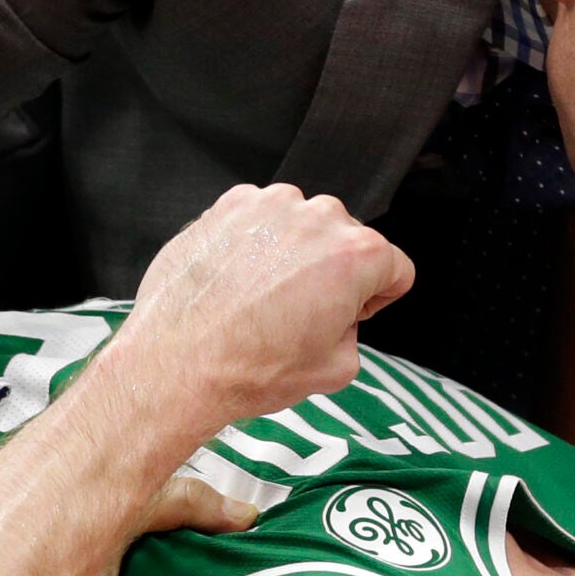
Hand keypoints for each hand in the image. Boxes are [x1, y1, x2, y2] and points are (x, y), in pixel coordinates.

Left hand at [117, 185, 414, 430]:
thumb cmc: (251, 368)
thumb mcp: (336, 370)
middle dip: (332, 272)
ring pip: (301, 226)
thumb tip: (340, 318)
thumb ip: (355, 332)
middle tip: (299, 313)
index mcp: (356, 255)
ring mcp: (270, 205)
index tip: (349, 314)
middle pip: (346, 241)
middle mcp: (318, 218)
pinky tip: (236, 281)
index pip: (395, 266)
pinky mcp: (228, 205)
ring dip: (292, 254)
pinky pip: (259, 218)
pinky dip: (254, 242)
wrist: (178, 362)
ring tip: (261, 298)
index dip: (376, 298)